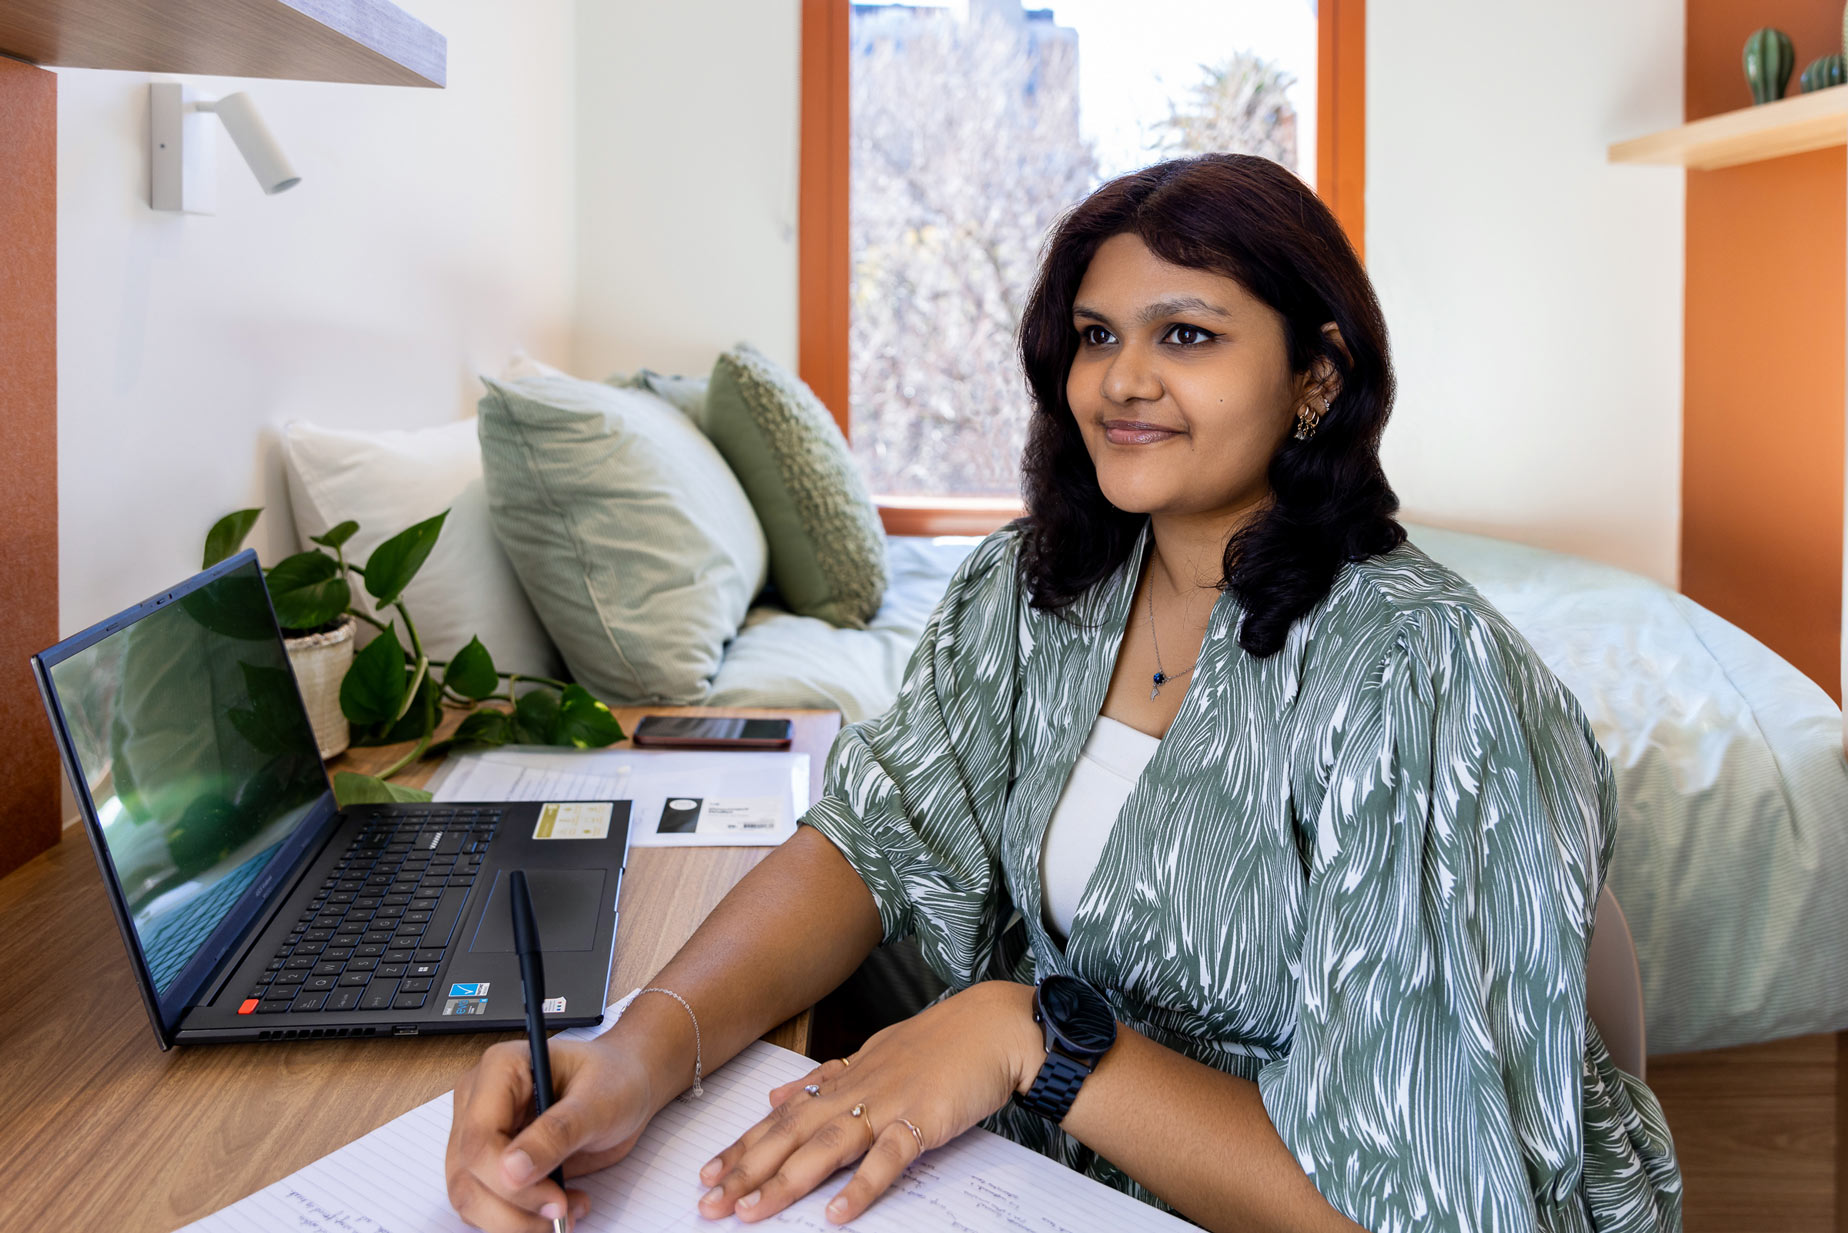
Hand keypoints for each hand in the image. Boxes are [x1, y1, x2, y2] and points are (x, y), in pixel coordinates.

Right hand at [445, 1035, 656, 1231]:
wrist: (626, 1086)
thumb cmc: (615, 1080)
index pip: (479, 1140)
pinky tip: (562, 1205)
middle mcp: (478, 1101)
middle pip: (467, 1175)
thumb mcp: (598, 1102)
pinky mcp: (488, 1162)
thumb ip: (557, 1133)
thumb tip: (512, 1171)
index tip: (554, 1200)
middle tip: (564, 1213)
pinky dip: (519, 1219)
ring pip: (469, 1197)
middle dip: (514, 1209)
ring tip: (569, 1210)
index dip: (509, 1181)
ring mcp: (478, 1133)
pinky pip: (485, 1205)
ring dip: (516, 1221)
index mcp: (500, 1069)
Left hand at [696, 980, 1043, 1224]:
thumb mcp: (873, 1053)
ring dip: (785, 1180)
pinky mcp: (923, 1121)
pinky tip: (836, 1216)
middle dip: (746, 1170)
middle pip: (791, 1134)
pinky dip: (861, 1188)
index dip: (744, 1145)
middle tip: (709, 1203)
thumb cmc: (942, 1043)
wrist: (995, 1026)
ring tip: (750, 1211)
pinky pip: (887, 1159)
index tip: (708, 1172)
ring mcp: (888, 1105)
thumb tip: (778, 1095)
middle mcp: (857, 1090)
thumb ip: (825, 1078)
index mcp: (844, 1078)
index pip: (783, 1116)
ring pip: (826, 1147)